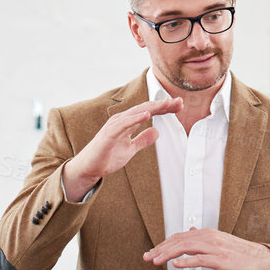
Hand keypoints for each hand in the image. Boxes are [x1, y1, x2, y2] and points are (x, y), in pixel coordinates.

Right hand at [62, 96, 182, 200]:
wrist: (90, 167)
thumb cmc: (107, 156)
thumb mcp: (131, 149)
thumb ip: (143, 140)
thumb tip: (157, 131)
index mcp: (128, 122)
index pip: (149, 111)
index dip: (164, 108)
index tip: (179, 106)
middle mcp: (122, 120)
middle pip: (146, 108)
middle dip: (163, 105)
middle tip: (179, 102)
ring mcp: (115, 125)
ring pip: (137, 112)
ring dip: (152, 107)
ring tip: (167, 104)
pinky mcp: (109, 133)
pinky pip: (124, 123)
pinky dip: (135, 117)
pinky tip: (147, 114)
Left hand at [144, 227, 269, 269]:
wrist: (261, 259)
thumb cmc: (240, 253)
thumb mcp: (219, 241)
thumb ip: (203, 238)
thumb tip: (189, 231)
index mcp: (207, 233)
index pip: (179, 237)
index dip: (163, 244)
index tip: (151, 252)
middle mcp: (209, 237)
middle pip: (179, 241)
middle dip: (160, 249)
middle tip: (146, 257)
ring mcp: (215, 248)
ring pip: (186, 248)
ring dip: (168, 254)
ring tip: (155, 261)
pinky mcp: (221, 259)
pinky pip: (200, 259)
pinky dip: (186, 262)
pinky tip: (175, 265)